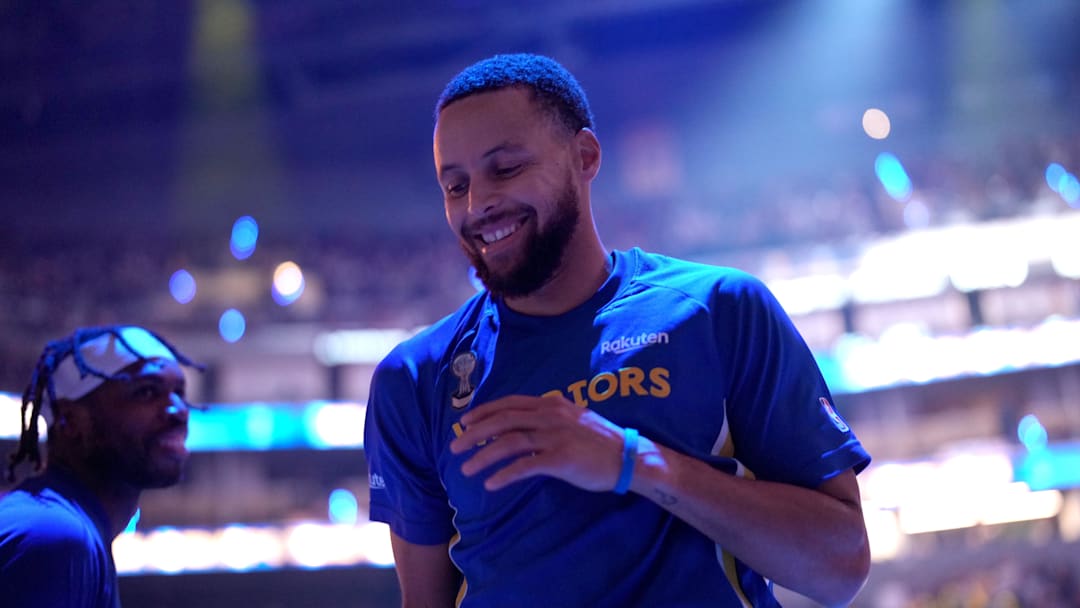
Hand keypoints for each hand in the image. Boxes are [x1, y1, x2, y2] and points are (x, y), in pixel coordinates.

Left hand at [448, 393, 625, 491]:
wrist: (628, 456)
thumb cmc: (599, 441)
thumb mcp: (573, 419)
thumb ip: (547, 419)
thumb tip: (521, 427)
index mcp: (551, 404)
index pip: (509, 403)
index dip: (484, 412)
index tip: (464, 422)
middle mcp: (550, 416)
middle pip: (502, 421)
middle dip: (474, 434)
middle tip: (454, 448)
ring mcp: (555, 436)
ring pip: (509, 442)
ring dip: (483, 456)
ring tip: (466, 470)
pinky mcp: (561, 459)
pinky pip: (525, 466)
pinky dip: (505, 475)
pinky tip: (492, 484)